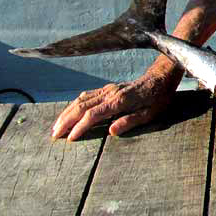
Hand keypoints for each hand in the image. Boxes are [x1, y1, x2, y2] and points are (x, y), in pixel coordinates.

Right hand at [52, 71, 176, 140]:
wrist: (160, 78)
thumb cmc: (158, 98)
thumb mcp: (149, 113)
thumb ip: (130, 121)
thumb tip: (111, 131)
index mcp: (119, 101)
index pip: (93, 115)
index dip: (80, 127)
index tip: (69, 138)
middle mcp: (110, 93)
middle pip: (82, 106)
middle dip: (66, 121)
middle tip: (54, 134)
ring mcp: (108, 89)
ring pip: (81, 100)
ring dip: (67, 112)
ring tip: (57, 125)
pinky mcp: (108, 88)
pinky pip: (87, 95)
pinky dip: (75, 104)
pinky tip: (70, 111)